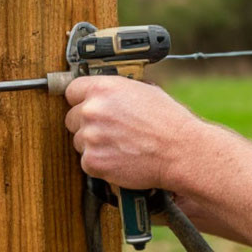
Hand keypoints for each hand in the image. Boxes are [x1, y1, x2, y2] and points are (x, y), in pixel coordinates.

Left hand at [64, 77, 197, 189]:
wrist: (180, 151)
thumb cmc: (169, 122)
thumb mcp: (145, 91)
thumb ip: (117, 92)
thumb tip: (108, 95)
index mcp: (103, 88)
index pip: (72, 91)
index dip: (81, 100)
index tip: (86, 107)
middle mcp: (92, 110)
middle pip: (72, 118)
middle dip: (88, 125)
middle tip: (111, 131)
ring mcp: (90, 137)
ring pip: (79, 142)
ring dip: (94, 145)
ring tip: (120, 146)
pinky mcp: (93, 161)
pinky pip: (87, 162)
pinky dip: (101, 164)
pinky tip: (121, 159)